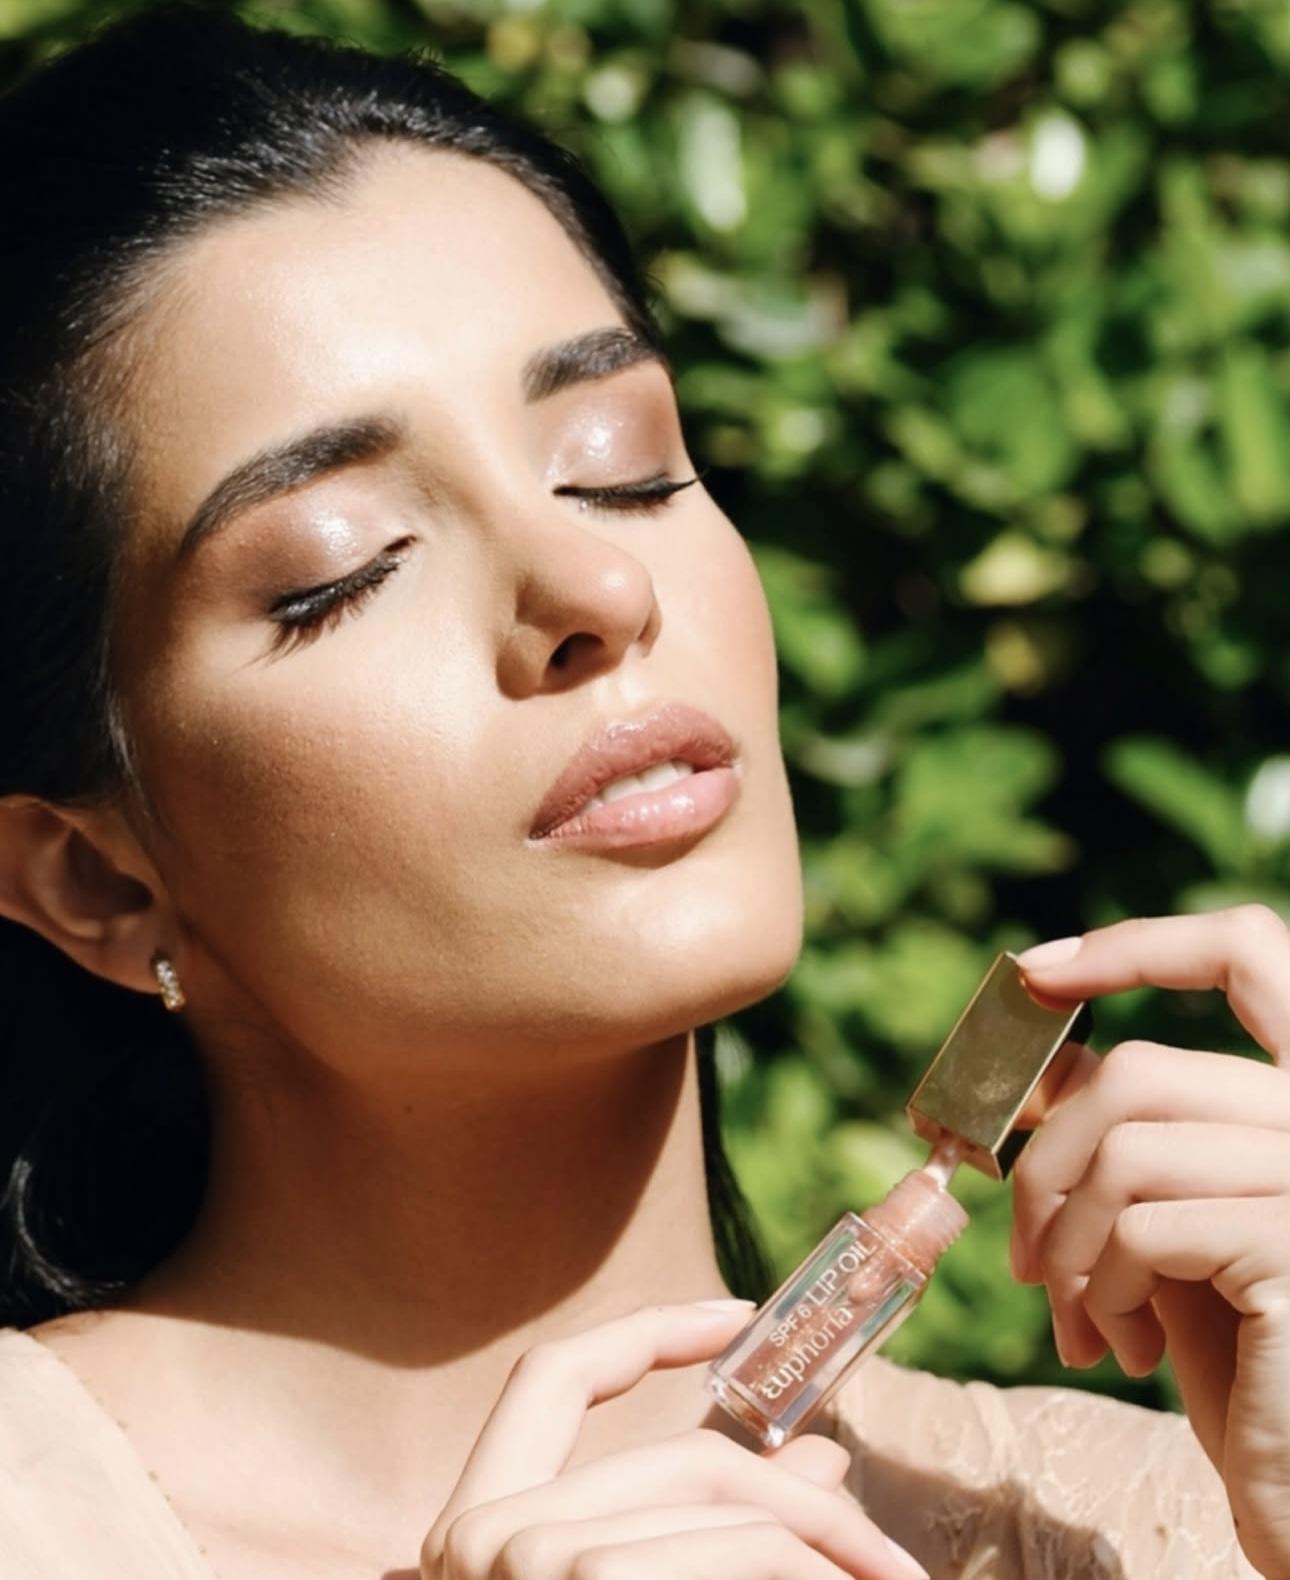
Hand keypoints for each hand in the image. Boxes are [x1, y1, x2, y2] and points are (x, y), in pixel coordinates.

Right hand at [419, 1300, 928, 1579]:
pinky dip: (813, 1575)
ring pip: (729, 1507)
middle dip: (809, 1496)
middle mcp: (483, 1539)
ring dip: (833, 1550)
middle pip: (686, 1457)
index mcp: (475, 1526)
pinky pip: (746, 1560)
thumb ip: (704, 1540)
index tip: (739, 1315)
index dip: (647, 1329)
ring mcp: (526, 1570)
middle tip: (893, 1558)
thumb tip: (827, 1464)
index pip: (551, 1378)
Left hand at [1010, 905, 1289, 1579]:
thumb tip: (1045, 1060)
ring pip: (1125, 1145)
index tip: (1036, 973)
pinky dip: (1097, 1282)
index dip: (1139, 945)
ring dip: (1065, 1237)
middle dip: (1050, 1157)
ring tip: (1070, 1309)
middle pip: (1142, 1068)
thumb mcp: (1170, 1215)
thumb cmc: (1234, 1348)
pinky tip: (1113, 1341)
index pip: (1249, 952)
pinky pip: (1142, 1223)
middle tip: (1023, 1252)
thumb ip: (1131, 1128)